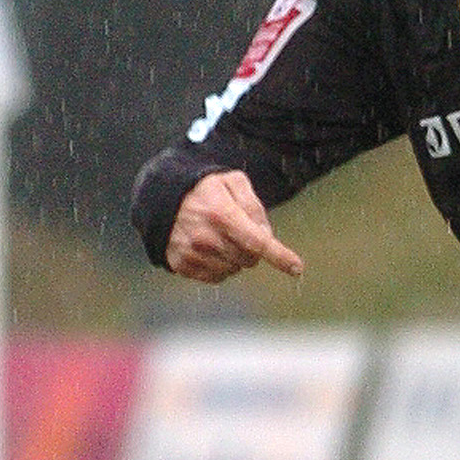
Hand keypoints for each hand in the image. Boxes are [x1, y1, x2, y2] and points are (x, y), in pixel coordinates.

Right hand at [165, 170, 303, 283]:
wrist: (163, 198)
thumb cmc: (205, 189)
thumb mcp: (232, 182)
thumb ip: (254, 205)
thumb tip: (265, 235)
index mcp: (221, 214)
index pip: (257, 242)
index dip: (280, 256)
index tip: (297, 268)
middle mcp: (205, 237)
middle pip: (249, 258)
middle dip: (252, 248)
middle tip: (239, 230)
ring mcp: (192, 254)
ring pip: (234, 270)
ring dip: (235, 258)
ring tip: (221, 237)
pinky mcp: (182, 266)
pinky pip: (216, 277)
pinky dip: (220, 266)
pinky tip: (211, 249)